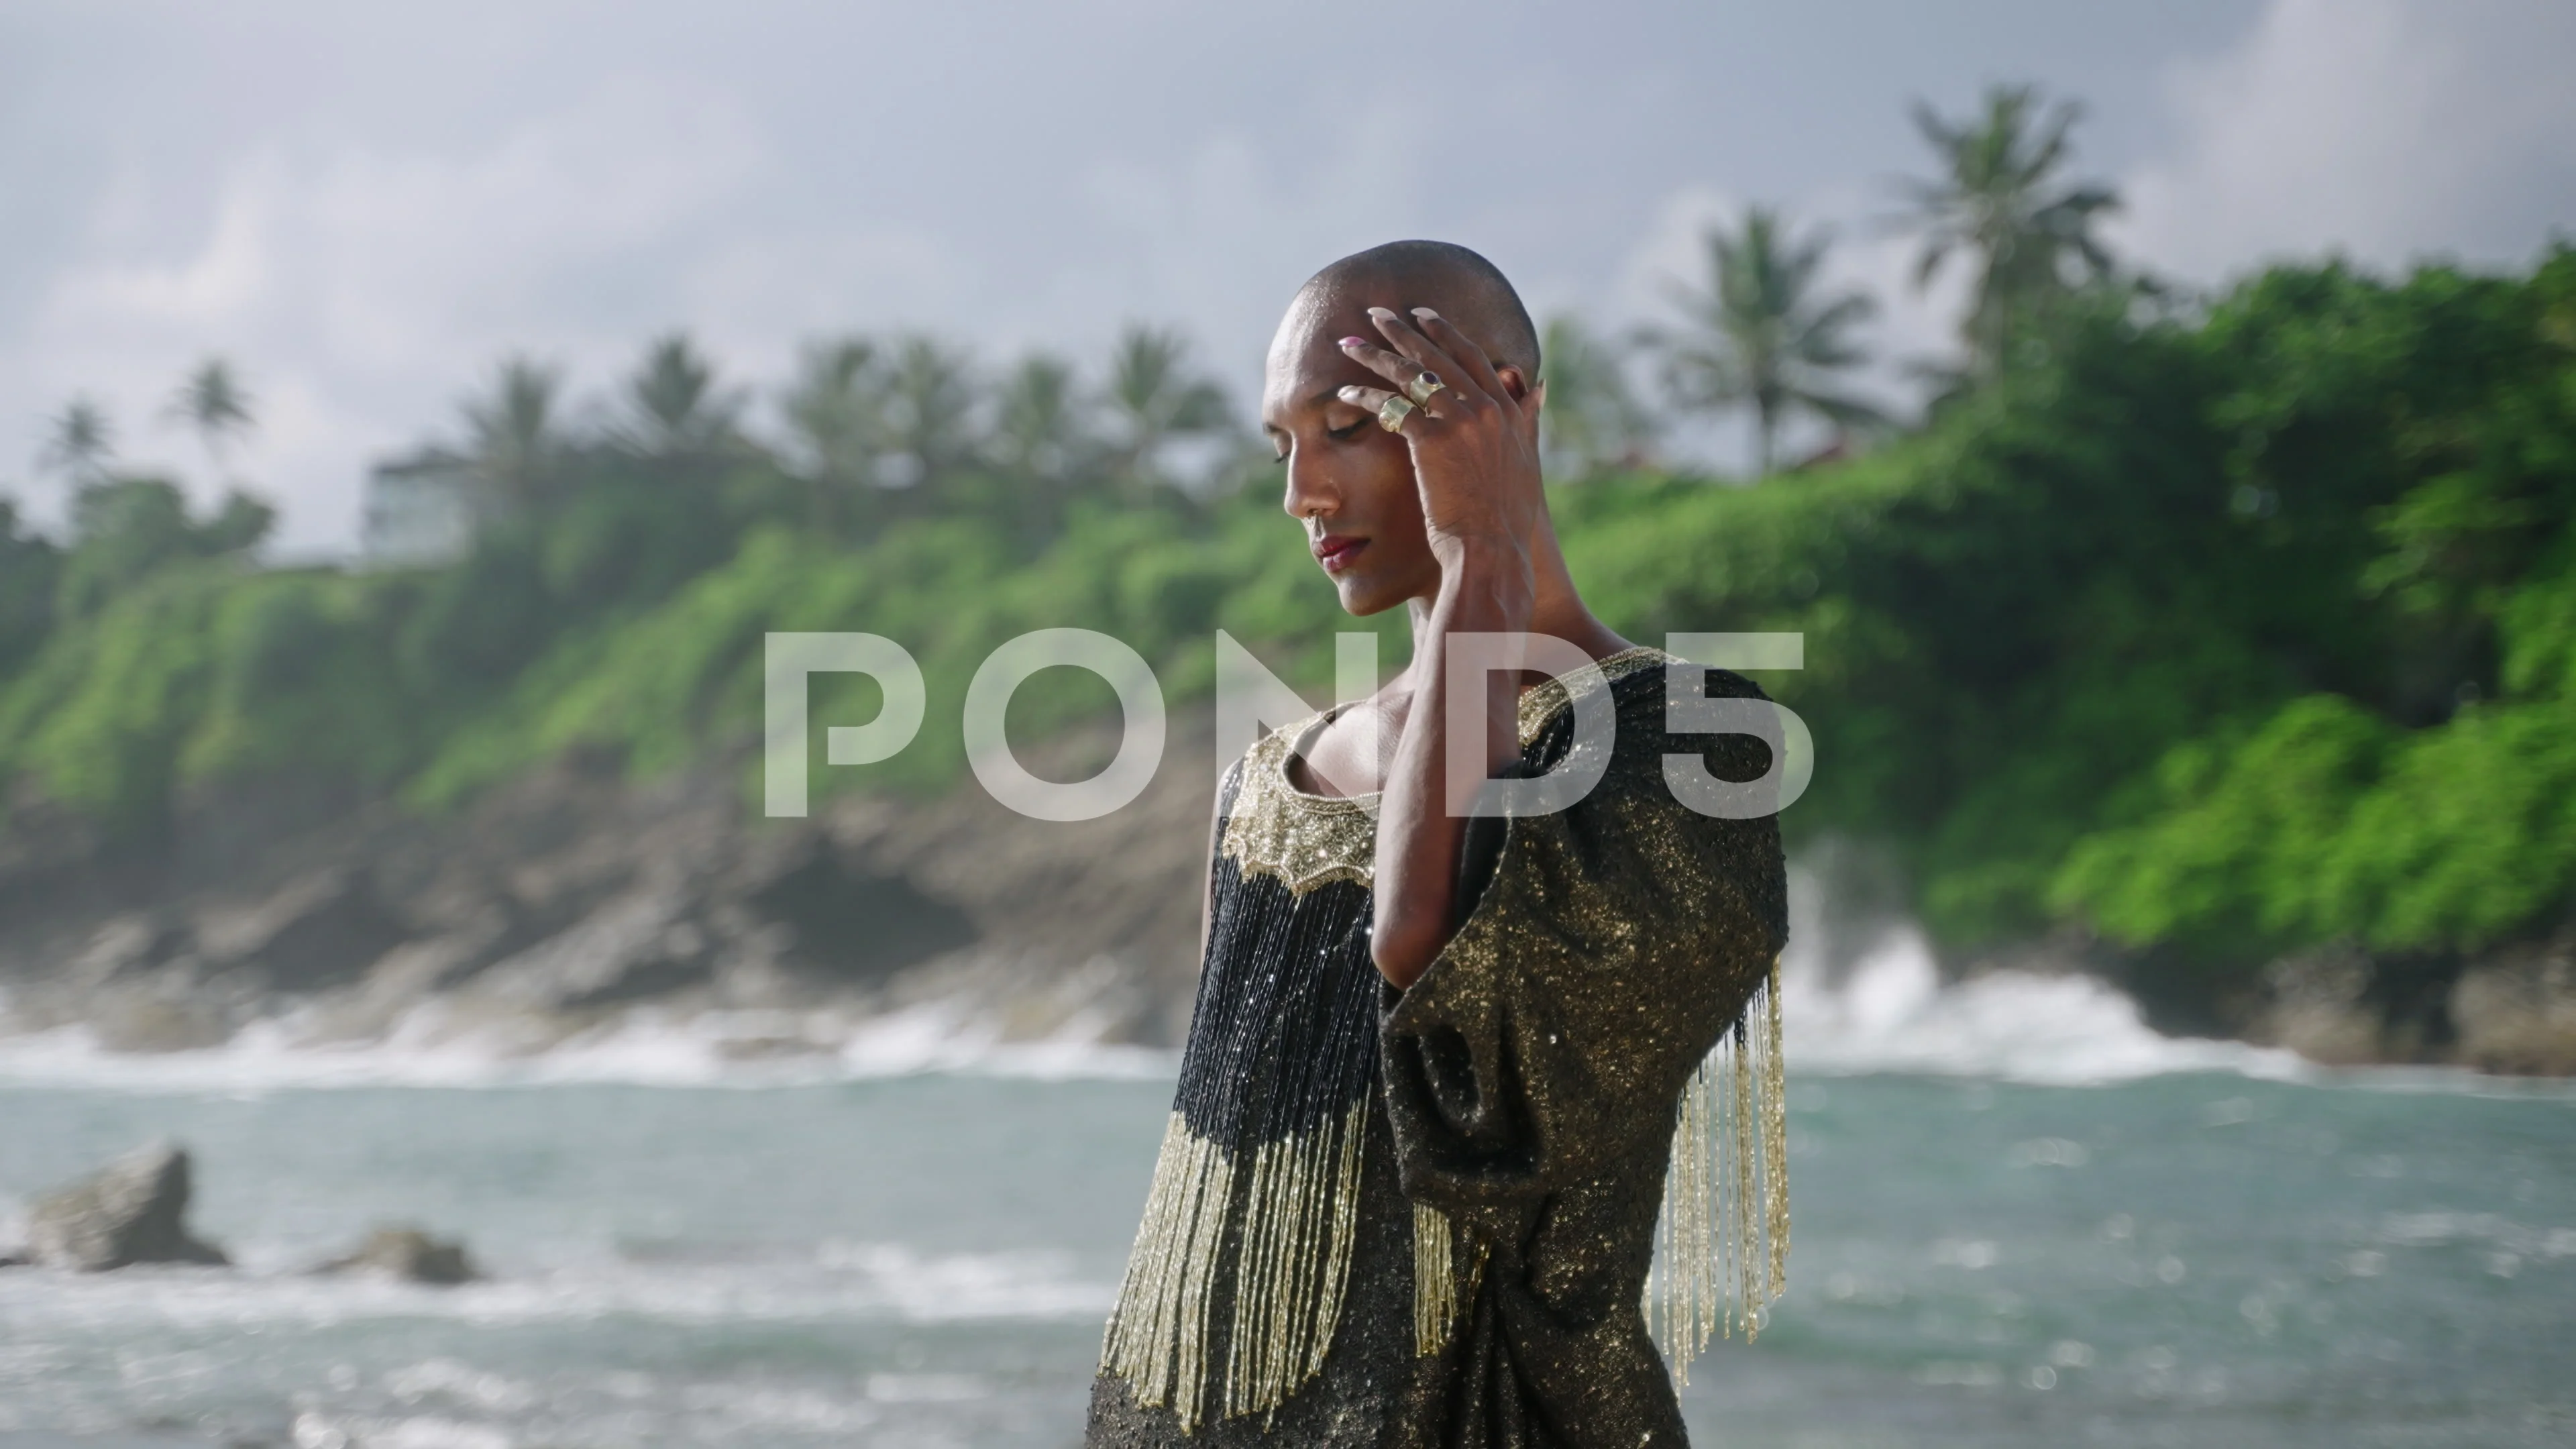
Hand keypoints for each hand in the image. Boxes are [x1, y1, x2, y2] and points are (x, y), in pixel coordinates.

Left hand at [1337, 307, 1545, 573]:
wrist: (1490, 550)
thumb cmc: (1504, 517)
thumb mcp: (1526, 460)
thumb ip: (1527, 419)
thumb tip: (1538, 385)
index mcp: (1506, 410)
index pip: (1471, 357)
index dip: (1444, 332)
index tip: (1422, 315)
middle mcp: (1485, 408)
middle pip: (1436, 357)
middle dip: (1402, 331)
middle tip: (1376, 313)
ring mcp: (1459, 422)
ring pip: (1410, 376)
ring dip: (1375, 355)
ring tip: (1349, 341)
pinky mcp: (1431, 442)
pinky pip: (1391, 408)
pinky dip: (1366, 397)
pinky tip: (1345, 393)